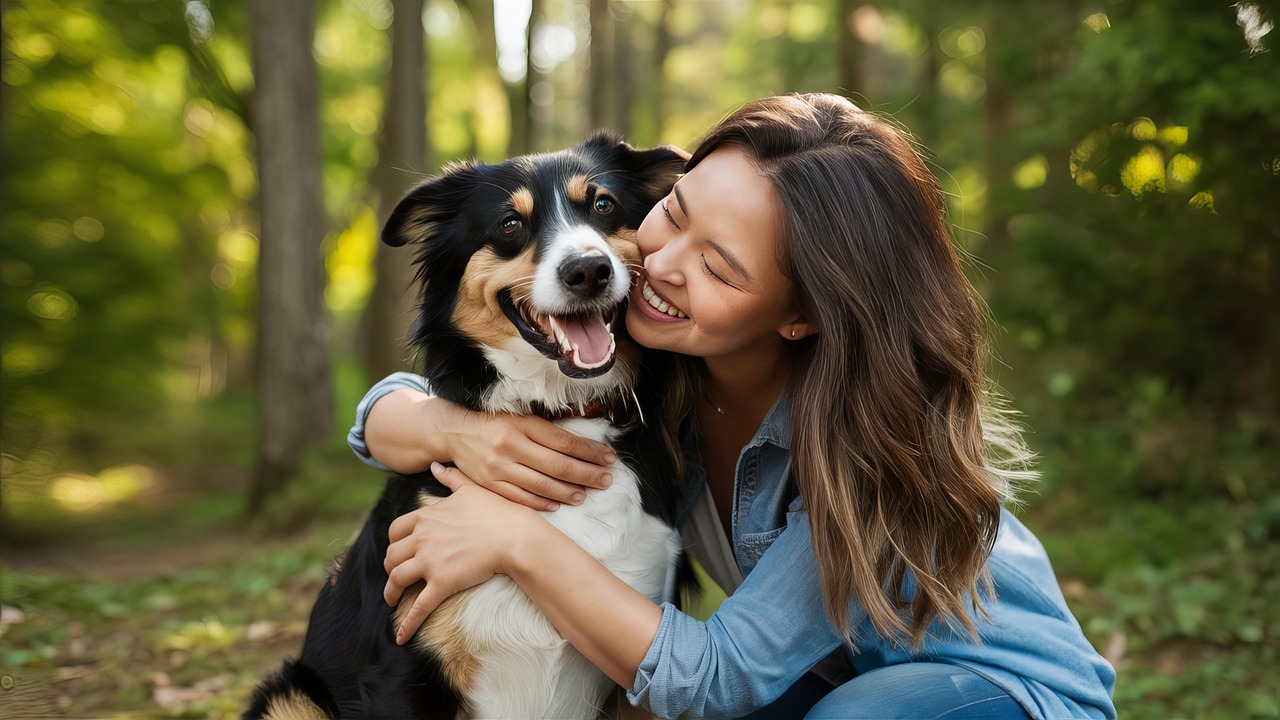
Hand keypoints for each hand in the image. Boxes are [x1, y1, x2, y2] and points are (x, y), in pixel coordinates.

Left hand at [382, 478, 539, 644]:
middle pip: (392, 555)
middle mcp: (422, 538)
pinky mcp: (442, 583)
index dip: (393, 543)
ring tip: (392, 600)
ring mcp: (430, 561)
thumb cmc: (498, 511)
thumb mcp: (471, 488)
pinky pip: (418, 607)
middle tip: (394, 577)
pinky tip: (400, 637)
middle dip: (389, 567)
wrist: (515, 536)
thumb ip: (450, 478)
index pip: (396, 530)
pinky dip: (406, 624)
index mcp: (427, 517)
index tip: (397, 551)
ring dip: (391, 592)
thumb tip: (436, 465)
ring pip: (397, 579)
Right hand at [433, 402, 616, 510]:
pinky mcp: (490, 484)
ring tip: (585, 494)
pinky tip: (559, 504)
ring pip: (541, 484)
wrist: (455, 432)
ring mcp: (499, 467)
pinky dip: (542, 502)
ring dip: (568, 491)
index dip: (589, 451)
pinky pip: (521, 497)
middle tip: (606, 479)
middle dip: (586, 474)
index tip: (609, 458)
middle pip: (557, 464)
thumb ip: (546, 431)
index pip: (564, 441)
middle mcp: (510, 445)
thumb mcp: (520, 417)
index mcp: (522, 424)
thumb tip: (582, 444)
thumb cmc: (494, 423)